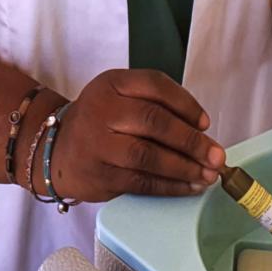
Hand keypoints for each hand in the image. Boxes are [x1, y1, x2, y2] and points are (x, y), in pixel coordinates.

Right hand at [46, 69, 223, 202]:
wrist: (55, 150)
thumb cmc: (99, 121)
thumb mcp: (119, 96)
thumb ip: (154, 104)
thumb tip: (201, 131)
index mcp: (112, 83)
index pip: (155, 85)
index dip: (186, 104)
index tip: (205, 122)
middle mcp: (103, 110)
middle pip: (155, 122)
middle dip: (191, 140)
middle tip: (216, 155)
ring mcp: (99, 144)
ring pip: (149, 156)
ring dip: (185, 167)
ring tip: (208, 174)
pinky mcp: (101, 176)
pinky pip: (142, 182)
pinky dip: (170, 186)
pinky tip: (189, 186)